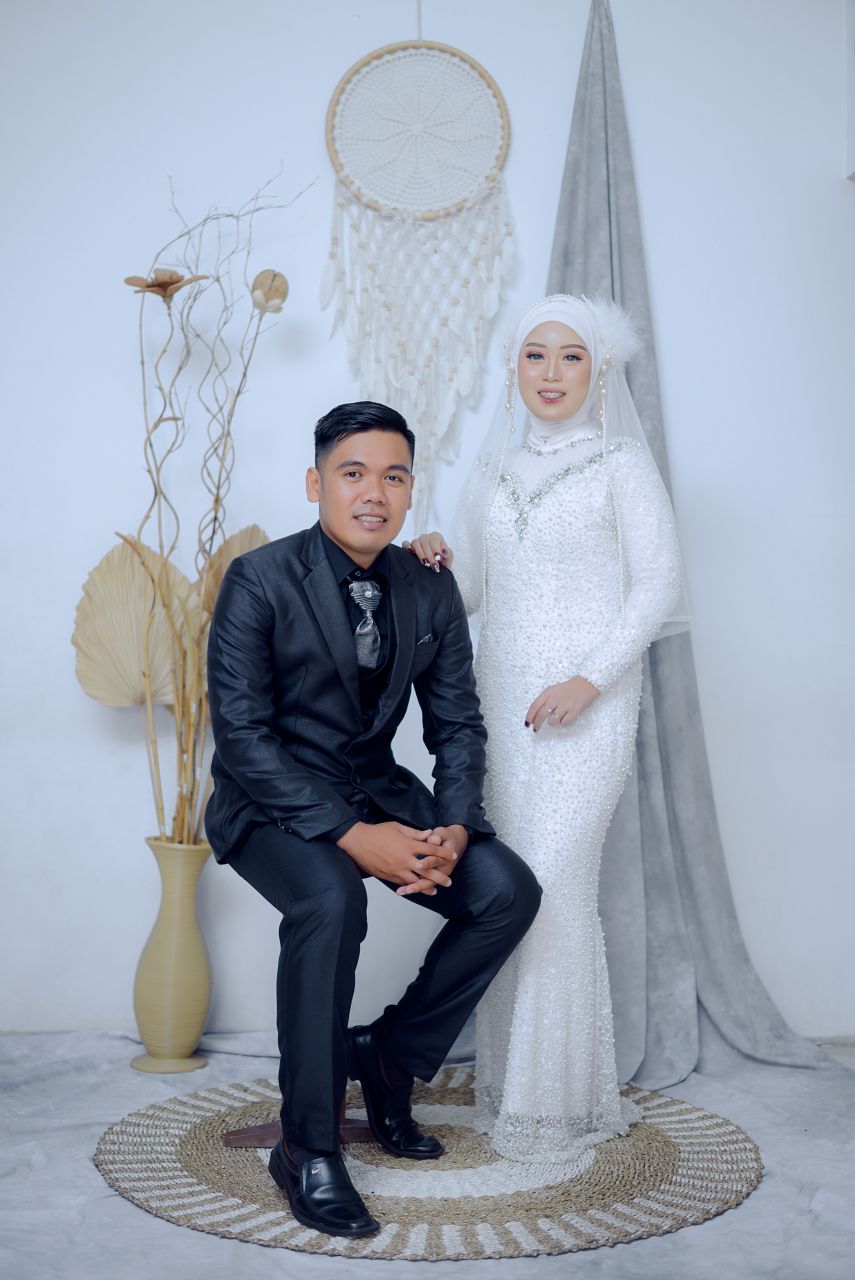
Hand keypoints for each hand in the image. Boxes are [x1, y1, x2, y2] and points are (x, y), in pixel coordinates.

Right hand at [337, 821, 456, 895]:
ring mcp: (397, 870)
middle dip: (440, 876)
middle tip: (449, 881)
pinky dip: (411, 887)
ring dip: (426, 886)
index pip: (431, 849)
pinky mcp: (389, 876)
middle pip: (427, 870)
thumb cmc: (377, 832)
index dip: (443, 852)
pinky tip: (416, 889)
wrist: (358, 842)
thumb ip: (414, 833)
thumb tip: (429, 834)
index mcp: (409, 845)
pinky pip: (403, 883)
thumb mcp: (398, 827)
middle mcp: (405, 859)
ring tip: (435, 891)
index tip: (452, 855)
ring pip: (415, 881)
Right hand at [402, 531, 453, 572]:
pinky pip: (405, 543)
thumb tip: (443, 551)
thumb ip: (448, 553)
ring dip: (420, 554)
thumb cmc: (443, 562)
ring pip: (415, 542)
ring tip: (425, 564)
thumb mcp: (449, 558)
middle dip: (429, 555)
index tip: (438, 558)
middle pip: (424, 541)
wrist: (436, 570)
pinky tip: (411, 553)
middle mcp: (426, 537)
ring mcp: (417, 541)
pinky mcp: (409, 547)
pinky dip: (407, 547)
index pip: (434, 538)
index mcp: (436, 537)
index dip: (436, 549)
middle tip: (433, 566)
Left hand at [525, 677, 599, 731]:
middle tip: (536, 728)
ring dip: (552, 722)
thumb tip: (534, 715)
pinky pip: (564, 722)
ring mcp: (565, 705)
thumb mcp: (552, 690)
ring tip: (556, 718)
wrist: (585, 685)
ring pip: (552, 721)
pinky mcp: (574, 710)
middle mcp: (555, 699)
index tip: (527, 723)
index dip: (529, 716)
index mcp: (548, 693)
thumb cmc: (566, 689)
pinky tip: (565, 716)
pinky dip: (563, 722)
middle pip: (541, 715)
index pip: (534, 706)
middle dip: (537, 724)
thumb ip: (543, 700)